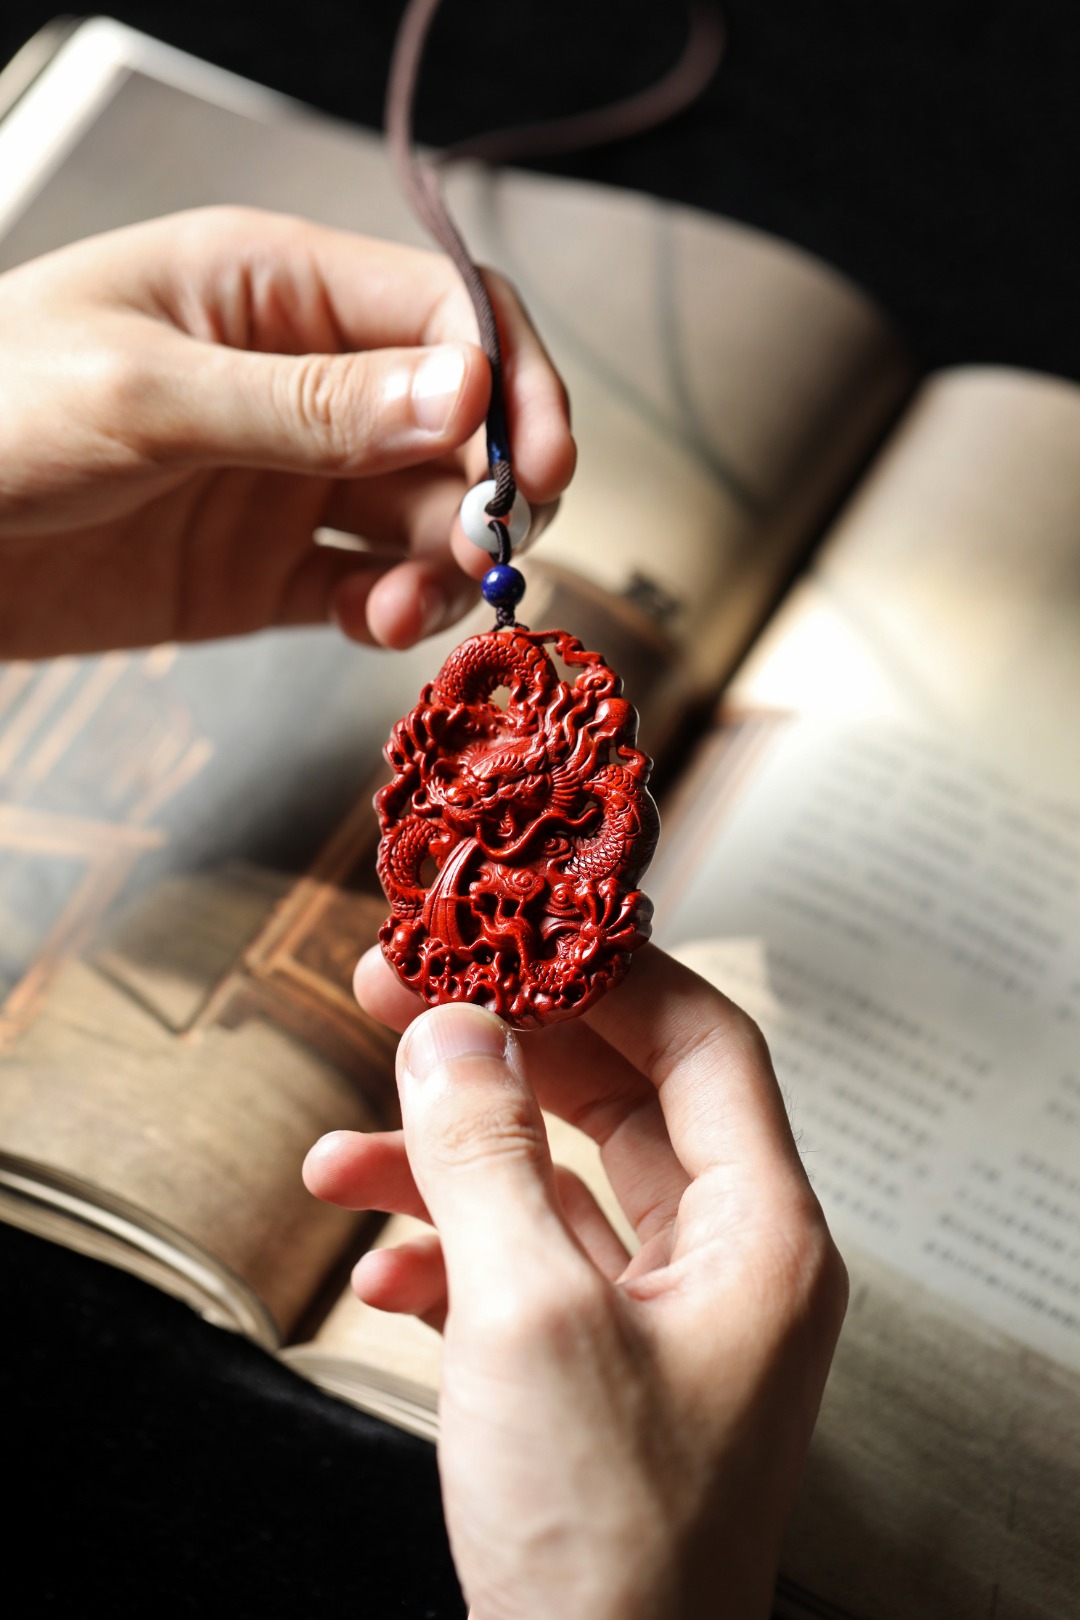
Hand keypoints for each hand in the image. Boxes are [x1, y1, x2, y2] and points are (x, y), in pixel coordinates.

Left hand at [0, 206, 573, 657]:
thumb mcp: (146, 392)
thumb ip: (311, 402)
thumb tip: (469, 391)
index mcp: (276, 292)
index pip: (448, 312)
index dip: (515, 382)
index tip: (542, 465)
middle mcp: (301, 382)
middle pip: (460, 424)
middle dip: (496, 487)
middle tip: (493, 552)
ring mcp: (288, 482)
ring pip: (427, 516)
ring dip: (449, 564)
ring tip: (410, 610)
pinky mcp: (265, 572)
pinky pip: (366, 588)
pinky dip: (392, 613)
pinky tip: (374, 627)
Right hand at [304, 946, 847, 1619]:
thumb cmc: (603, 1539)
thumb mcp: (528, 1316)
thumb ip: (487, 1152)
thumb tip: (450, 1025)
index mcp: (760, 1233)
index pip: (702, 1041)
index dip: (603, 972)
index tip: (500, 933)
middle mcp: (724, 1263)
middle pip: (616, 1100)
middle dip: (499, 1052)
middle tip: (392, 997)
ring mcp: (659, 1320)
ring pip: (554, 1185)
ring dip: (445, 1162)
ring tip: (336, 1160)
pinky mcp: (598, 1374)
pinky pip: (525, 1270)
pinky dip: (449, 1257)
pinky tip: (378, 1276)